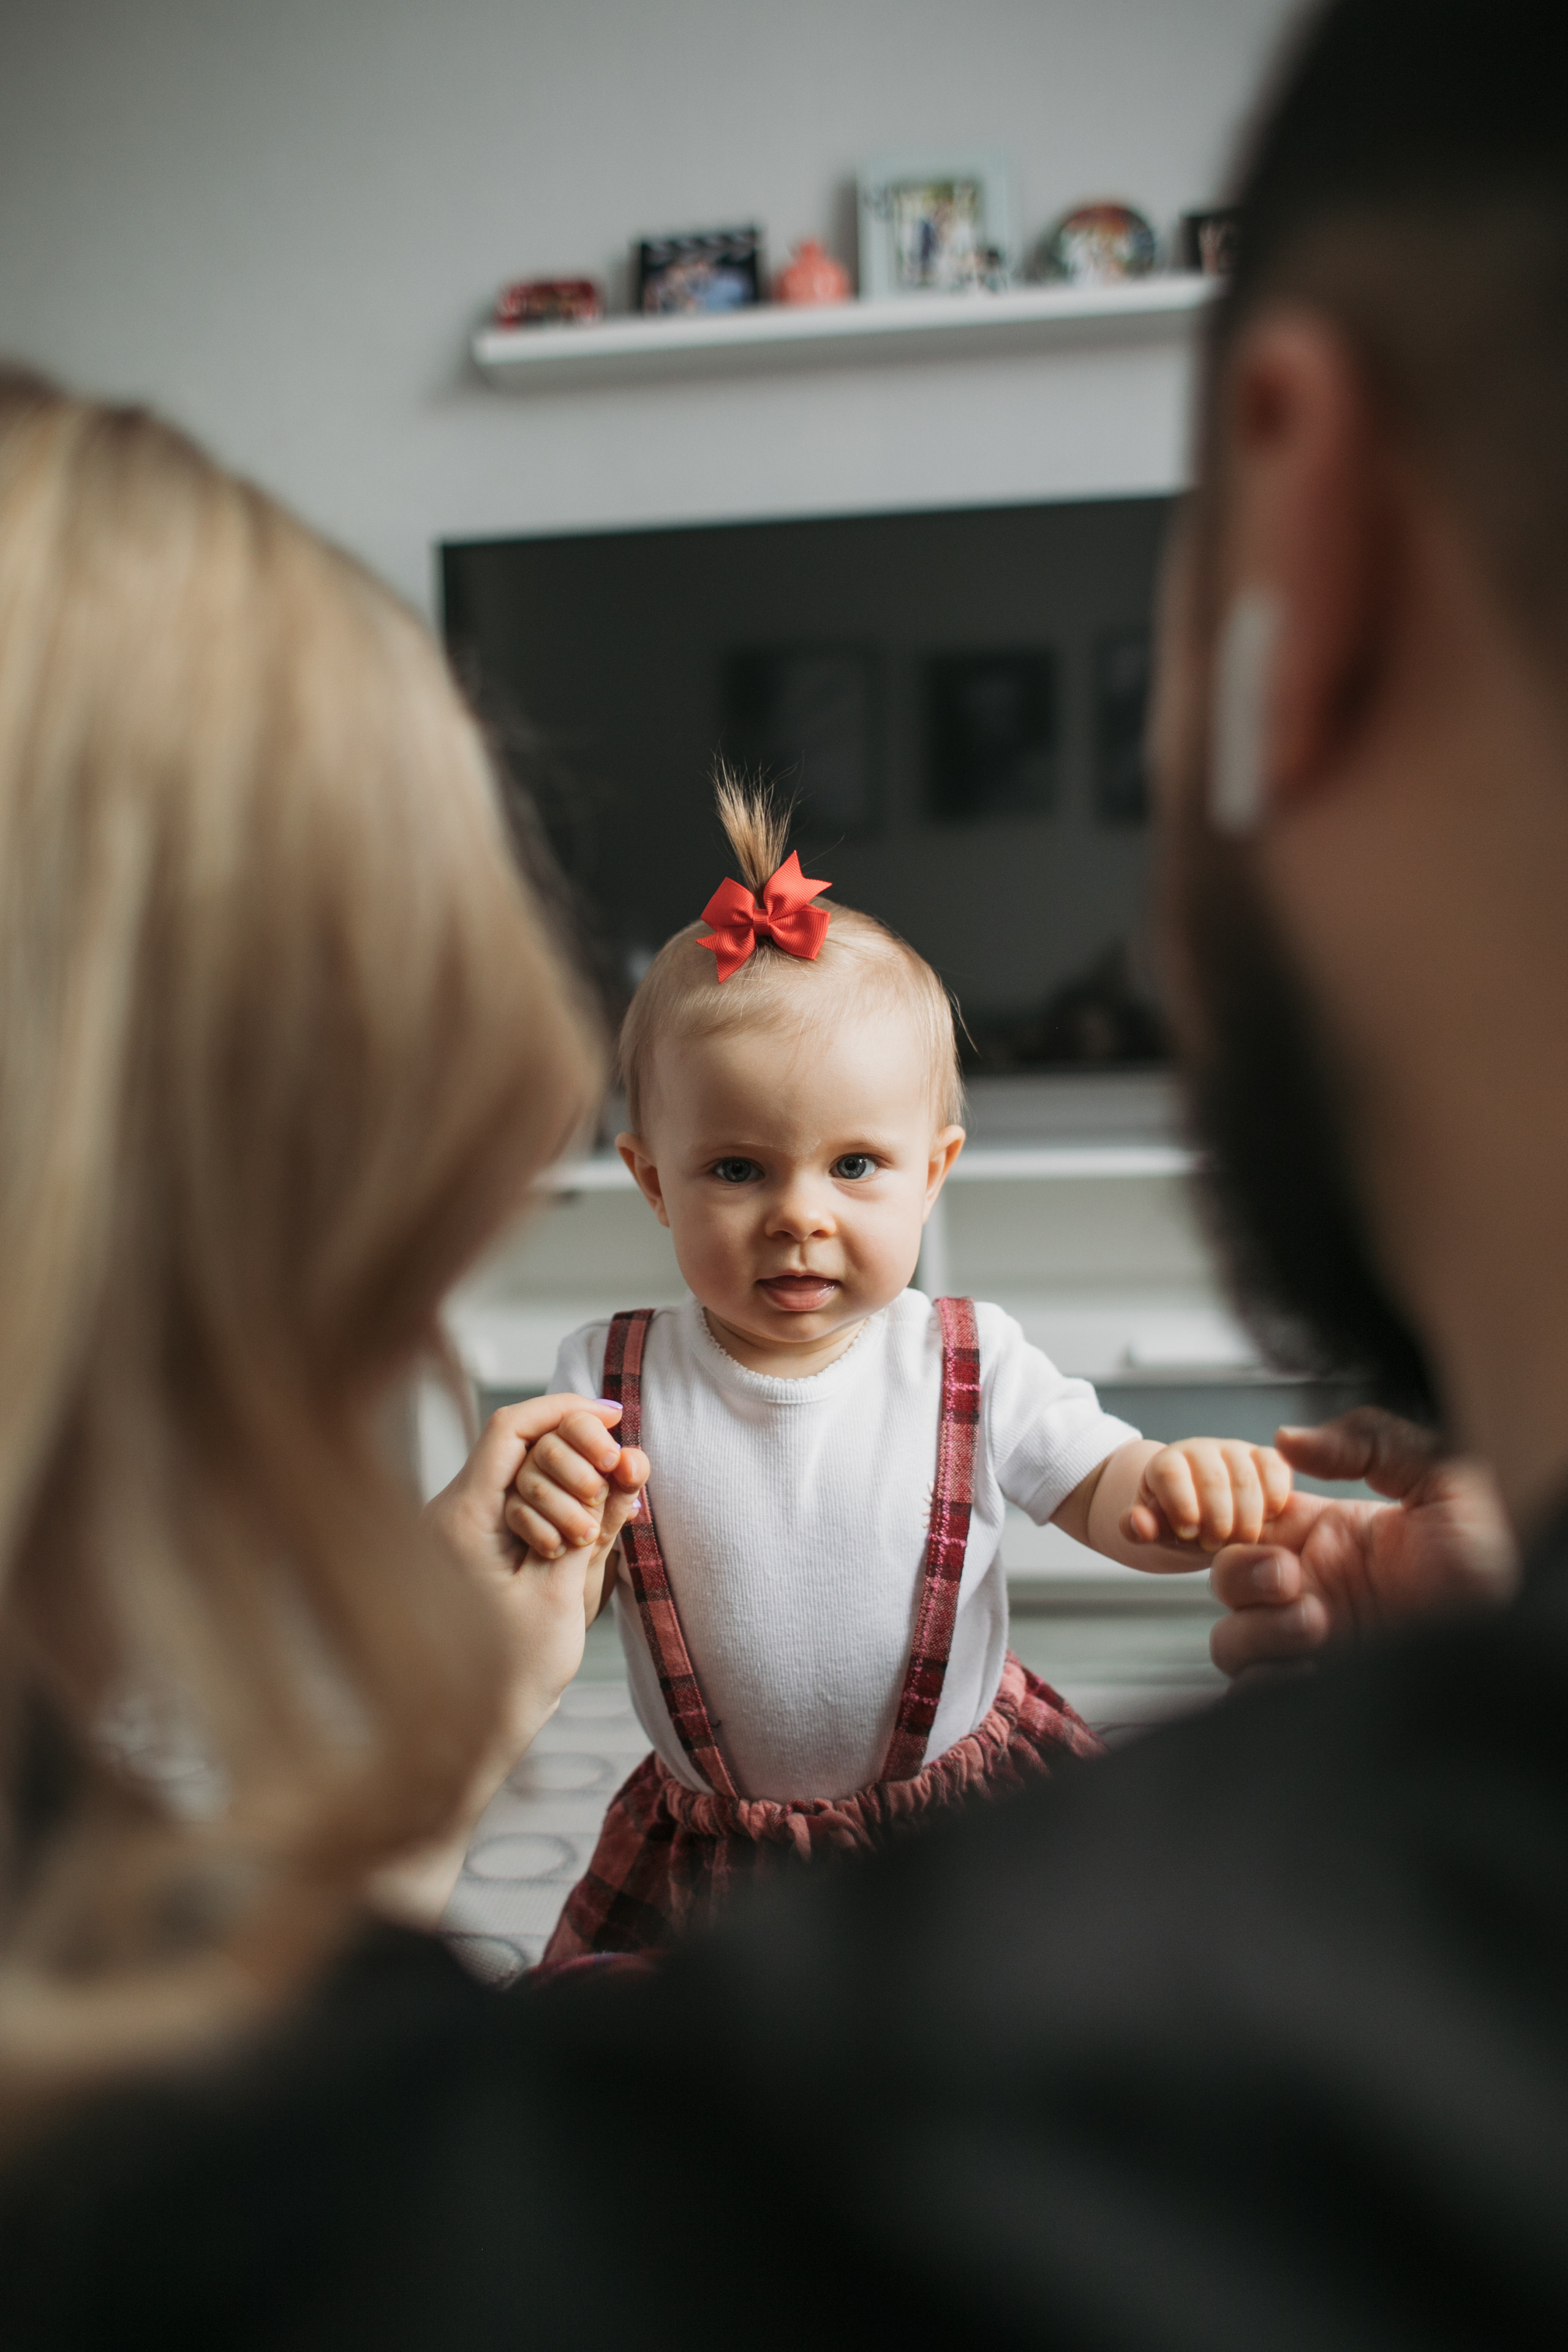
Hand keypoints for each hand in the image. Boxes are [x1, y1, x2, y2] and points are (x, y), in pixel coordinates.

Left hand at [382, 1394, 649, 1926]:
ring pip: (521, 1479)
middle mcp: (448, 1517)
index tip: (614, 1415)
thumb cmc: (502, 1688)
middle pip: (520, 1447)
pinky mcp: (468, 1555)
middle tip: (621, 1482)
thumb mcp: (562, 1600)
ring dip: (569, 1491)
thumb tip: (626, 1467)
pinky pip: (515, 1510)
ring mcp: (455, 1536)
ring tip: (598, 1529)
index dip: (566, 1409)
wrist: (456, 1748)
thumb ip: (594, 1528)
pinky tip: (583, 1537)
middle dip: (578, 1457)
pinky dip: (553, 1514)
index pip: (511, 1428)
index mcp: (459, 1520)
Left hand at [1121, 1437, 1292, 1552]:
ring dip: (1245, 1519)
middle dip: (1217, 1520)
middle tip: (1214, 1546)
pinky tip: (1266, 1521)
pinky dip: (1274, 1498)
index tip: (1188, 1533)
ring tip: (1237, 1542)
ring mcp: (1235, 1451)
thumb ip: (1141, 1529)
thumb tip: (1137, 1524)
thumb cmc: (1176, 1525)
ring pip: (1245, 1477)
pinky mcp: (1265, 1459)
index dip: (1181, 1505)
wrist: (1206, 1518)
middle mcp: (1200, 1450)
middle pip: (1212, 1478)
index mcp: (1166, 1463)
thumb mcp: (1155, 1531)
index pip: (1170, 1473)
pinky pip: (1275, 1467)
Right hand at [1208, 1407, 1517, 1677]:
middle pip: (1226, 1577)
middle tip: (1290, 1578)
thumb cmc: (1502, 1566)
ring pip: (1232, 1638)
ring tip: (1317, 1625)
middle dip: (1243, 1574)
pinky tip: (1311, 1669)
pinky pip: (1253, 1694)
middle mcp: (1316, 1590)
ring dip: (1258, 1630)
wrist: (1522, 1636)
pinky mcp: (1319, 1693)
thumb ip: (1373, 1440)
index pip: (1251, 1519)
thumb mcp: (1446, 1481)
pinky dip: (1266, 1682)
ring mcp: (1314, 1646)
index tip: (1247, 1516)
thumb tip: (1290, 1438)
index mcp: (1334, 1537)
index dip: (1232, 1516)